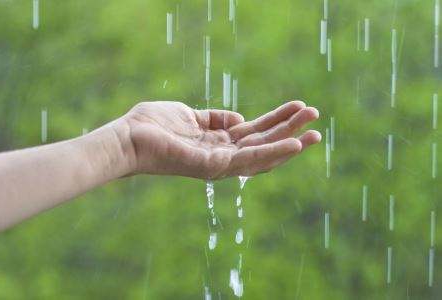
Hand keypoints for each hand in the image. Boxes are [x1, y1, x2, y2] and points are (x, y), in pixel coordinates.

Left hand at [115, 101, 320, 178]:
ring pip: (262, 154)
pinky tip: (293, 144)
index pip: (254, 134)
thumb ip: (215, 118)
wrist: (126, 138)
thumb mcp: (190, 115)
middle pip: (262, 144)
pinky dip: (273, 152)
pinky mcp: (213, 166)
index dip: (276, 123)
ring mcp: (218, 164)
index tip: (298, 109)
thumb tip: (239, 119)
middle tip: (316, 118)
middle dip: (289, 131)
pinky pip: (248, 160)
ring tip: (314, 131)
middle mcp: (221, 156)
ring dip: (289, 142)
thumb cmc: (152, 126)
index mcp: (216, 144)